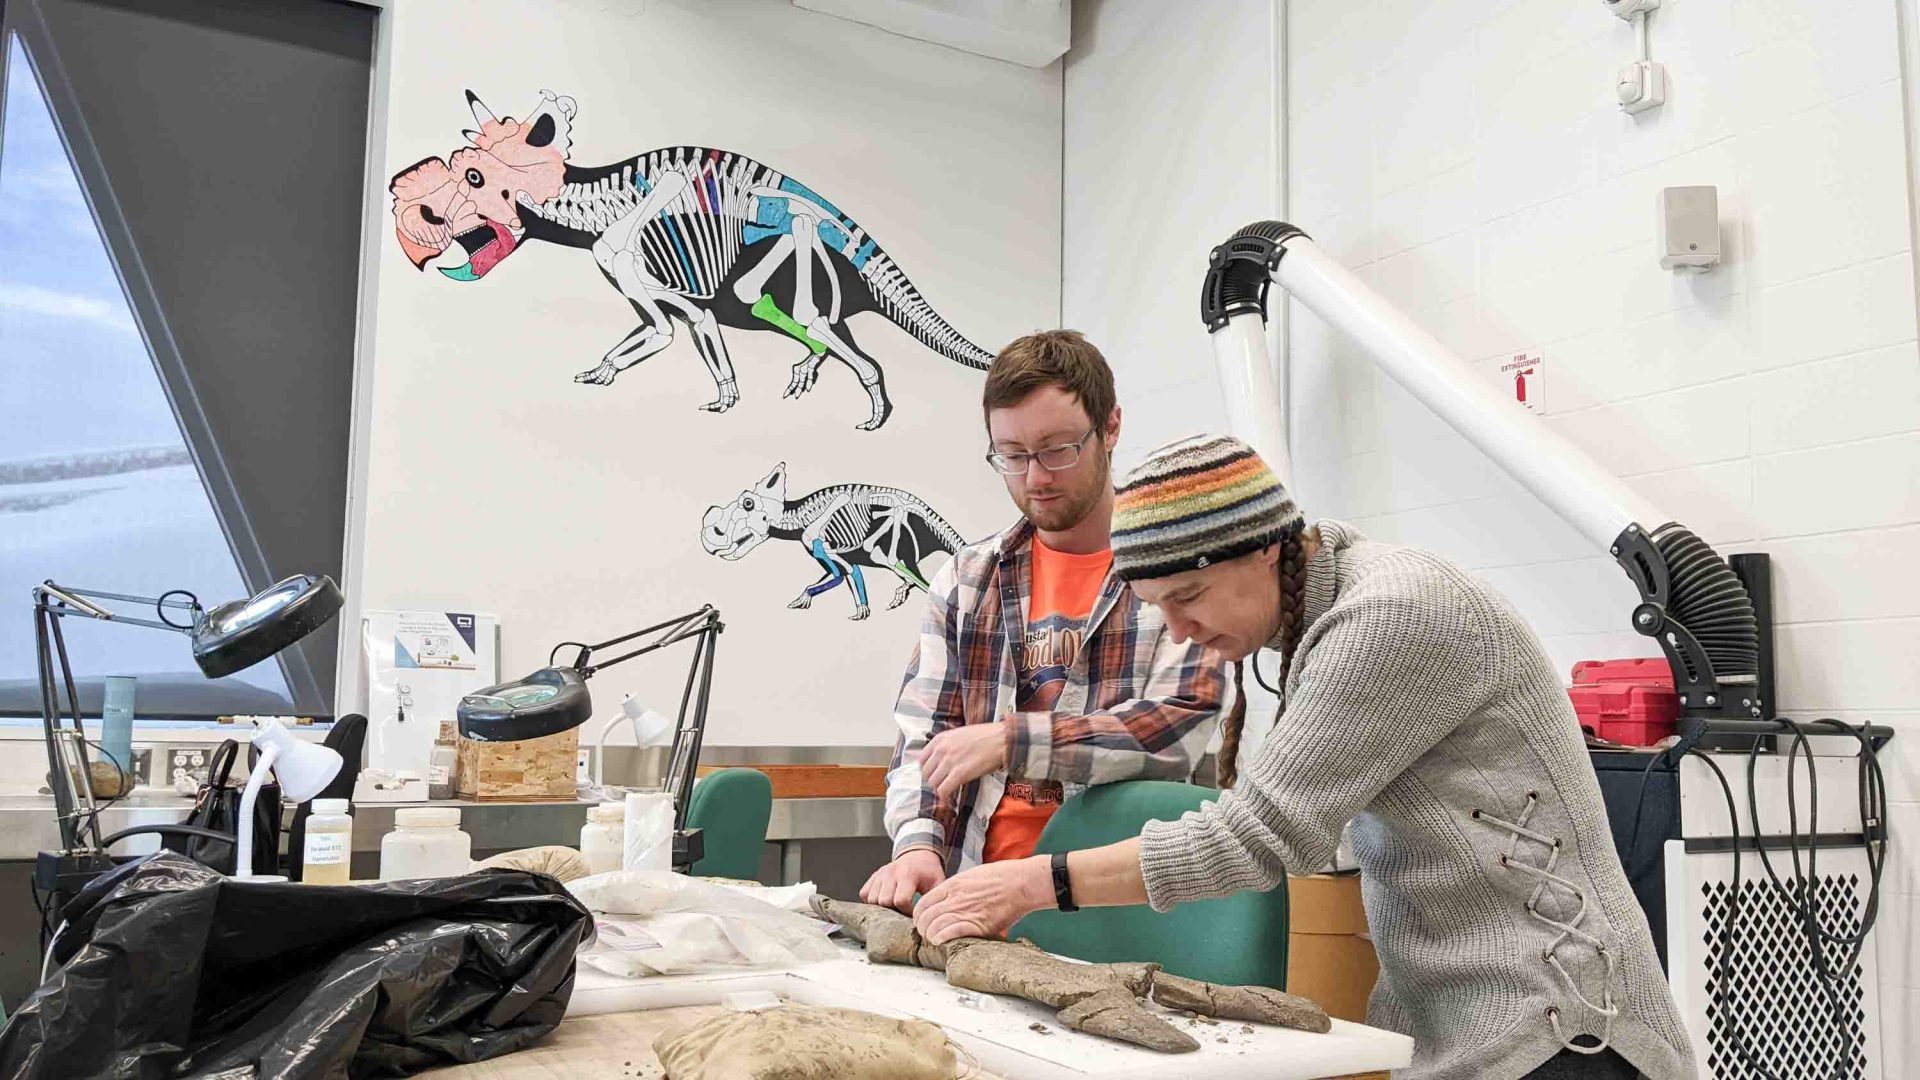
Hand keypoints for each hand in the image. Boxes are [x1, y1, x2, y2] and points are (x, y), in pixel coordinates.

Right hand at [859, 848, 945, 912]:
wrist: (918, 856)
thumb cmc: (928, 872)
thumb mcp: (938, 883)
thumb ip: (934, 900)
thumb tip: (930, 919)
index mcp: (908, 874)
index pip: (900, 900)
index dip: (907, 911)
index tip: (914, 912)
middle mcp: (891, 872)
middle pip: (883, 901)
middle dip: (893, 910)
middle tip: (903, 910)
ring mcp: (880, 874)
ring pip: (871, 899)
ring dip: (882, 907)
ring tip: (894, 907)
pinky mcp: (873, 877)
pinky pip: (864, 894)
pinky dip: (871, 901)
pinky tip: (884, 902)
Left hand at [914, 856, 1053, 943]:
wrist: (1022, 883)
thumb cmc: (1001, 877)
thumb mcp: (972, 875)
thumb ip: (957, 888)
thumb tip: (949, 899)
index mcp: (953, 885)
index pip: (923, 903)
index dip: (918, 916)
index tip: (922, 922)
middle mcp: (955, 898)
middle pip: (926, 917)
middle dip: (922, 928)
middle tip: (926, 934)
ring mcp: (966, 911)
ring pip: (935, 926)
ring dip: (931, 936)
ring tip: (933, 940)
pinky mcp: (978, 924)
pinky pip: (952, 933)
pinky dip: (942, 938)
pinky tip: (940, 941)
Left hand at [920, 721, 1008, 799]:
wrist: (1002, 739)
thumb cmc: (986, 736)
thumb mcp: (960, 735)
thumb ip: (948, 745)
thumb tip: (942, 759)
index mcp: (940, 739)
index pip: (922, 760)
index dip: (927, 770)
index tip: (933, 775)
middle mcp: (941, 749)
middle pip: (926, 773)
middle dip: (933, 781)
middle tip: (942, 785)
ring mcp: (949, 761)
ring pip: (933, 783)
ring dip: (939, 789)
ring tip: (948, 791)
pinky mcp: (959, 773)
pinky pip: (943, 790)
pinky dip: (944, 797)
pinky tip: (948, 799)